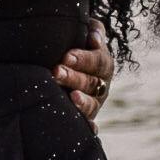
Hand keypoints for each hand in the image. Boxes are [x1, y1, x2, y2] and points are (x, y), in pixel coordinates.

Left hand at [52, 18, 113, 132]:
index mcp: (103, 63)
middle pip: (91, 82)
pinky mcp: (88, 115)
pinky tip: (89, 129)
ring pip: (92, 103)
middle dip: (73, 77)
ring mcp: (95, 101)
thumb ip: (93, 30)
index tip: (67, 56)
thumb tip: (94, 38)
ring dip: (82, 101)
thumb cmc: (76, 40)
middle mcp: (102, 84)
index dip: (83, 59)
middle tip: (56, 71)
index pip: (97, 61)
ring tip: (71, 96)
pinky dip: (90, 126)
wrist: (72, 58)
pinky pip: (90, 122)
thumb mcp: (85, 31)